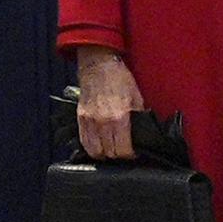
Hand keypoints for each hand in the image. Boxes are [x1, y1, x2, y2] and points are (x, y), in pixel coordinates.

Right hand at [75, 45, 143, 160]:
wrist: (99, 65)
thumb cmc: (119, 78)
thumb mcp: (137, 97)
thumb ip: (138, 117)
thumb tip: (142, 133)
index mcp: (119, 117)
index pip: (123, 149)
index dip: (130, 155)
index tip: (134, 152)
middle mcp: (102, 122)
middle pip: (109, 153)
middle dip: (119, 156)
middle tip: (124, 151)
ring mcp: (89, 121)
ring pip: (95, 151)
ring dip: (104, 154)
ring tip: (111, 150)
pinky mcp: (81, 119)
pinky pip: (84, 142)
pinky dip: (92, 147)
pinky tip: (99, 145)